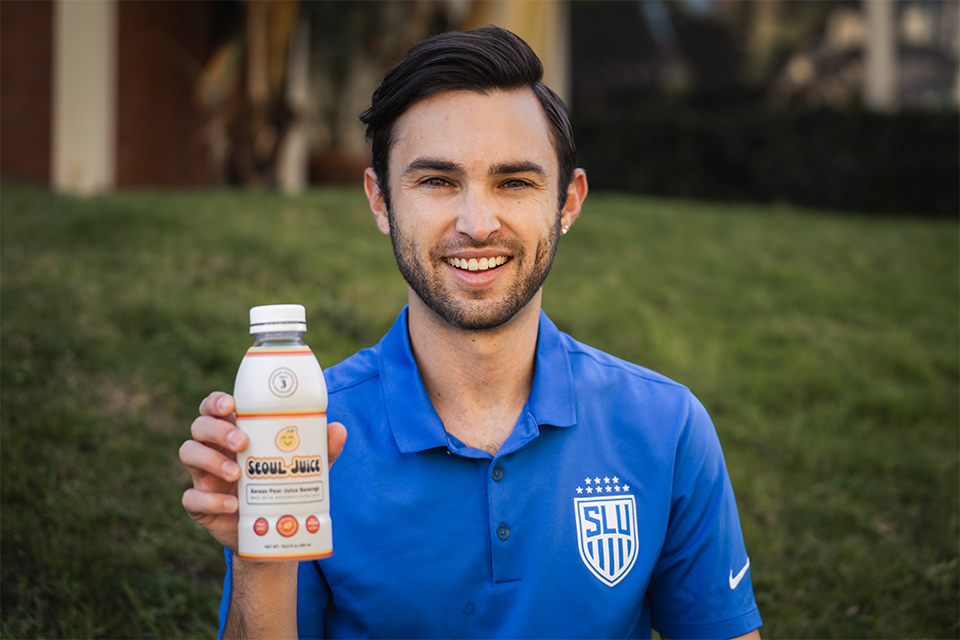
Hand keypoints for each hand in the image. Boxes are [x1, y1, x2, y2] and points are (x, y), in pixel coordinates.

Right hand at [179, 391, 346, 550]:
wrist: (273, 532)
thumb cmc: (284, 486)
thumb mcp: (305, 466)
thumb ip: (321, 448)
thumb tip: (338, 429)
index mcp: (235, 433)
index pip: (214, 408)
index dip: (216, 401)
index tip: (231, 404)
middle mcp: (215, 449)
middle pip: (199, 426)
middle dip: (218, 430)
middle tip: (243, 442)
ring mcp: (204, 476)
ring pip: (189, 454)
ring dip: (211, 460)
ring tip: (238, 473)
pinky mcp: (200, 505)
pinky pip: (191, 497)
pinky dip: (210, 499)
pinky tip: (233, 505)